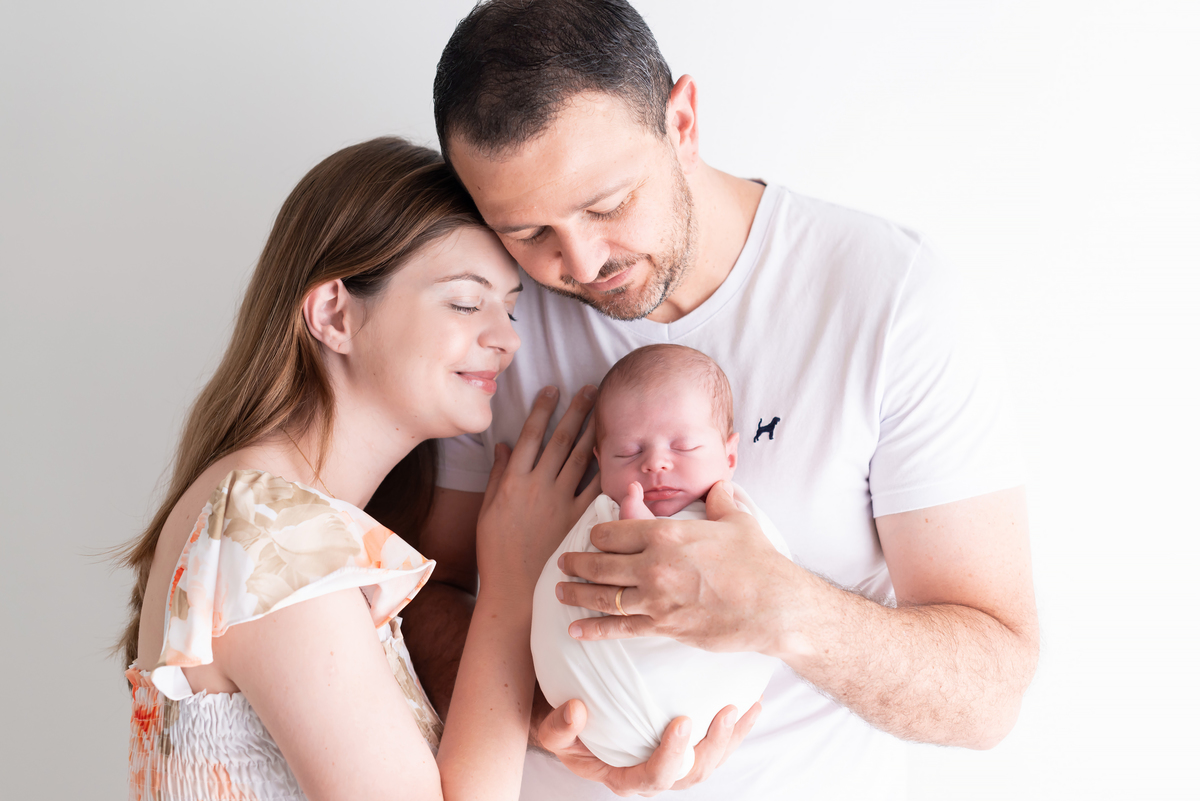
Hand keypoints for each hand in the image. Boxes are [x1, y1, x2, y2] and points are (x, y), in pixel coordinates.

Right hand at [476, 385, 600, 596]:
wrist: (515, 591)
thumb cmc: (496, 553)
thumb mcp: (487, 511)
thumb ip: (497, 476)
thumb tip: (502, 445)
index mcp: (512, 481)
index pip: (530, 435)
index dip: (542, 409)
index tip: (552, 389)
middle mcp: (537, 485)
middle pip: (560, 439)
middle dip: (575, 410)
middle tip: (590, 388)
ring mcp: (560, 502)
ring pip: (580, 458)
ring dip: (592, 431)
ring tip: (603, 411)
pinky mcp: (578, 519)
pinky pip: (595, 488)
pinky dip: (603, 469)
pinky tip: (613, 453)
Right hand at [537, 698, 761, 796]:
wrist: (571, 724)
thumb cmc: (563, 727)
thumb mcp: (550, 729)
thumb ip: (560, 727)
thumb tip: (576, 711)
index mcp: (624, 776)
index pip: (653, 776)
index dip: (671, 755)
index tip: (681, 722)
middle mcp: (653, 774)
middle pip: (692, 773)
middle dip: (715, 745)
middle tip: (727, 711)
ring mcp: (672, 762)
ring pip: (709, 760)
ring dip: (732, 737)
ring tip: (747, 707)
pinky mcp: (684, 746)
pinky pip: (714, 742)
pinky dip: (735, 727)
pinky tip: (751, 703)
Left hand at [557, 481, 802, 655]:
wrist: (773, 605)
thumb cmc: (757, 560)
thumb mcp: (737, 520)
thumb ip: (720, 500)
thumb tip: (720, 485)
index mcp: (666, 534)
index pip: (615, 531)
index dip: (598, 534)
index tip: (591, 538)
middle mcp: (653, 565)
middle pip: (600, 564)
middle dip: (576, 563)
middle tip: (562, 563)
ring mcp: (656, 599)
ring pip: (603, 596)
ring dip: (577, 594)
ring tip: (560, 592)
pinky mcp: (663, 626)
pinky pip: (620, 629)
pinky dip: (594, 630)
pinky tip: (575, 631)